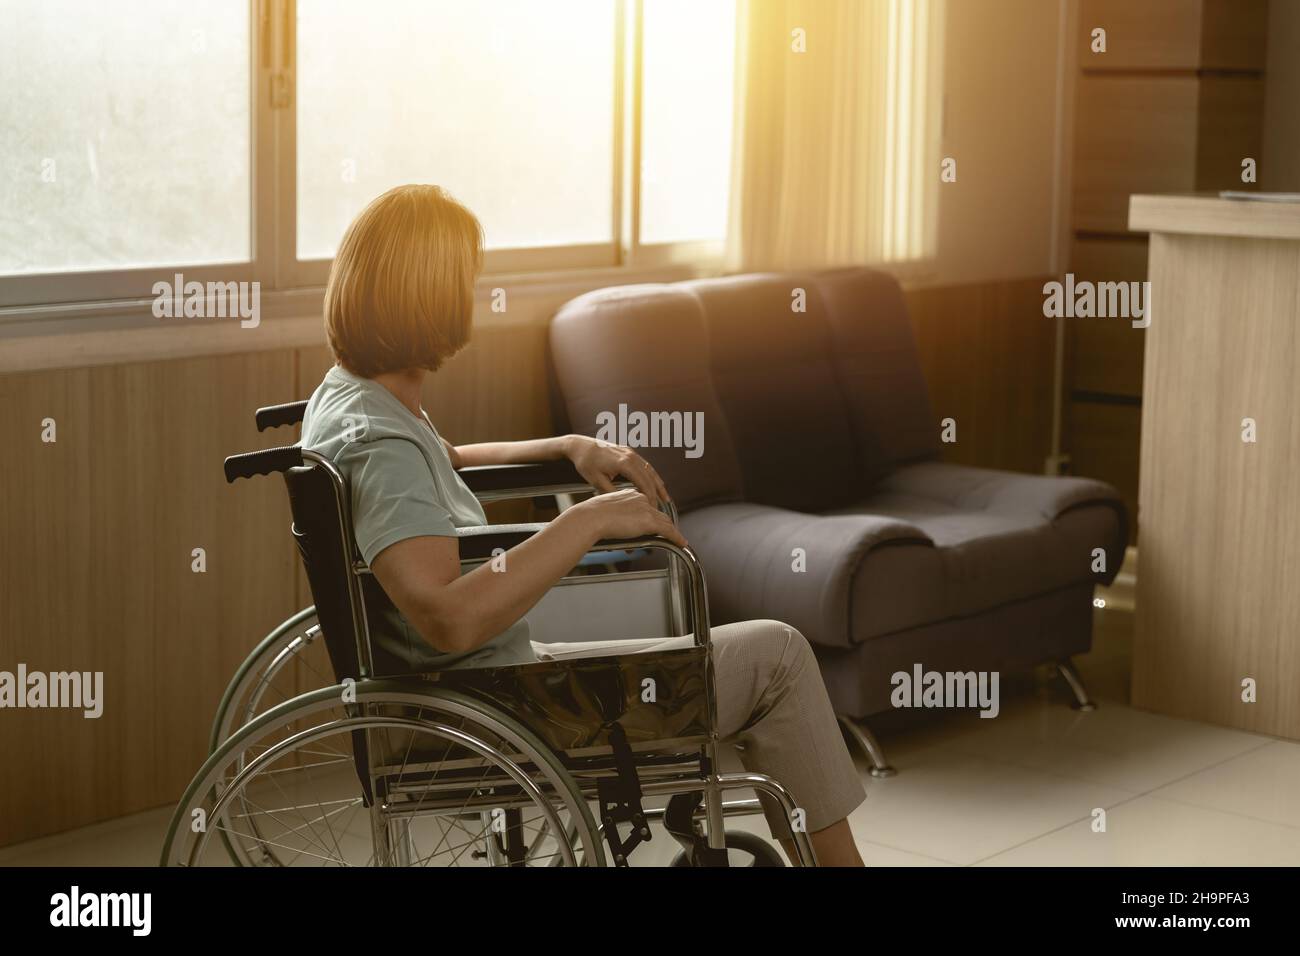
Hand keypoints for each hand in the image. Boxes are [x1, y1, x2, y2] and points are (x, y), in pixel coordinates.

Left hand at [564, 435, 669, 504]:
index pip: (643, 483)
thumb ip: (612, 492)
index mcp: (623, 463)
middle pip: (649, 477)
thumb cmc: (585, 462)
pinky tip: (655, 484)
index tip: (652, 509)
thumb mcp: (596, 481)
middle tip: (660, 509)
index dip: (649, 497)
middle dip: (656, 494)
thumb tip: (624, 504)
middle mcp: (630, 456)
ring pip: (650, 470)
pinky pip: (645, 465)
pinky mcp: (628, 452)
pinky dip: (652, 476)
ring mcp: (630, 452)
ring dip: (658, 485)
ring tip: (665, 498)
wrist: (579, 445)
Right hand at [566, 488, 686, 547]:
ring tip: (678, 540)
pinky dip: (677, 537)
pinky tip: (681, 543)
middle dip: (666, 523)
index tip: (654, 522)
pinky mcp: (649, 521)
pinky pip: (668, 531)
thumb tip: (614, 524)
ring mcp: (646, 509)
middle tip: (671, 532)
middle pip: (659, 513)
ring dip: (672, 531)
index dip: (653, 515)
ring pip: (665, 522)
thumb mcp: (604, 511)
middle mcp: (640, 499)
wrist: (590, 518)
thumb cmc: (590, 516)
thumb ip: (614, 516)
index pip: (647, 505)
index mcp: (630, 494)